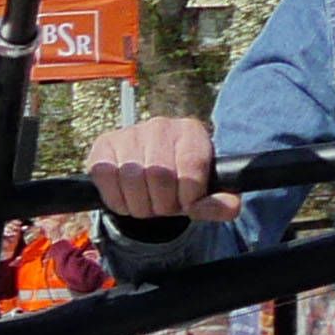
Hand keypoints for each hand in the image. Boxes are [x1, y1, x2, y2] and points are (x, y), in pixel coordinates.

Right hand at [84, 114, 233, 227]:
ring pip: (131, 178)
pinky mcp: (103, 146)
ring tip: (145, 205)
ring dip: (138, 205)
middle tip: (162, 207)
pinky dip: (116, 199)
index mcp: (191, 131)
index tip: (187, 204)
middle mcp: (160, 126)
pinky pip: (106, 177)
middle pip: (159, 175)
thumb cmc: (178, 182)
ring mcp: (130, 133)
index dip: (188, 196)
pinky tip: (126, 198)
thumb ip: (217, 202)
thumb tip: (231, 208)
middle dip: (161, 204)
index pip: (191, 167)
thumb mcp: (202, 193)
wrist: (146, 173)